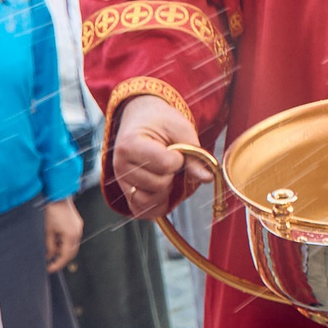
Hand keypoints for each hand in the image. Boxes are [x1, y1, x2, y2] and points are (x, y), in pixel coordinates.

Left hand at [43, 197, 84, 271]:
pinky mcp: (77, 224)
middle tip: (51, 263)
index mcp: (71, 235)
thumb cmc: (52, 210)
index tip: (50, 269)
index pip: (65, 255)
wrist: (58, 196)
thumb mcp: (47, 231)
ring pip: (73, 245)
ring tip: (51, 251)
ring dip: (63, 250)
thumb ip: (49, 245)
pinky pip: (73, 238)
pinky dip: (66, 243)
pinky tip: (57, 241)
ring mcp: (79, 228)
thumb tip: (49, 255)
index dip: (58, 264)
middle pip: (72, 252)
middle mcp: (78, 232)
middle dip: (62, 259)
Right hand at [108, 92, 208, 219]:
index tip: (175, 149)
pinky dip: (156, 205)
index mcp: (131, 144)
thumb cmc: (161, 121)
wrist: (141, 117)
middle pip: (158, 184)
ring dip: (165, 190)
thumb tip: (207, 178)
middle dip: (172, 174)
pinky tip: (164, 191)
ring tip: (164, 172)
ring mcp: (121, 180)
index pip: (165, 164)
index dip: (178, 159)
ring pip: (149, 201)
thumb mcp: (182, 130)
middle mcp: (120, 165)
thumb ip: (194, 155)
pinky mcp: (125, 191)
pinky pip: (141, 210)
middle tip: (169, 159)